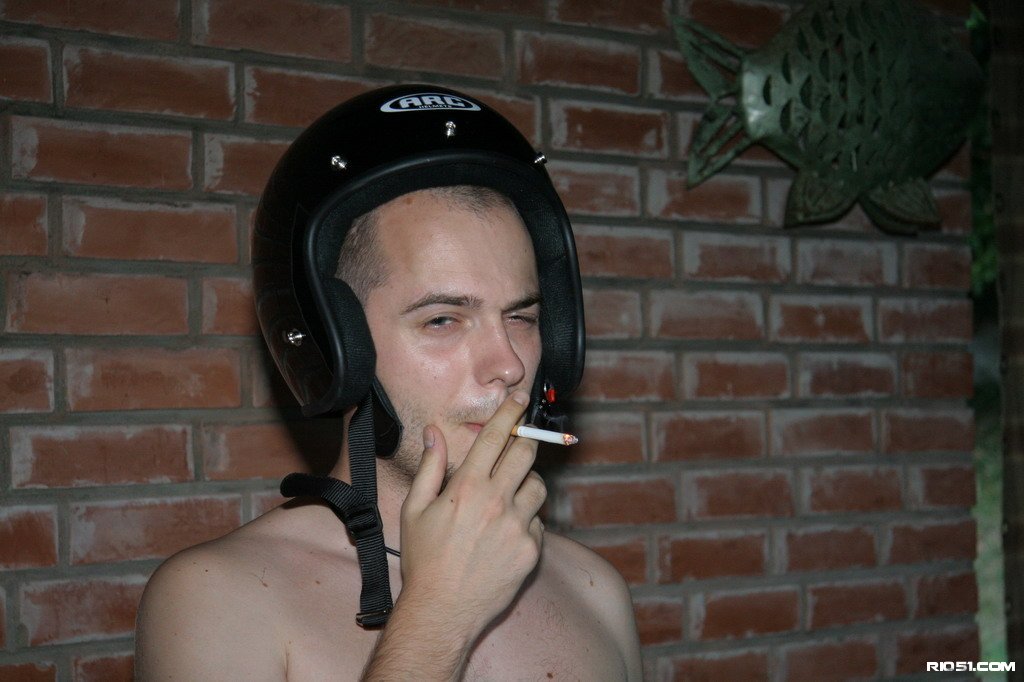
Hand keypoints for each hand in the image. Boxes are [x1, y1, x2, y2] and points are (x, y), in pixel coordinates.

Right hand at [398, 390, 545, 641]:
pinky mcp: (531, 550)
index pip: (496, 437)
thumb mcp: (415, 510)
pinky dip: (527, 521)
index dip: (511, 413)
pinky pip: (538, 523)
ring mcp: (517, 527)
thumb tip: (433, 432)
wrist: (442, 611)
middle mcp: (497, 502)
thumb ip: (430, 467)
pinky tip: (506, 534)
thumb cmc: (424, 560)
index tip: (521, 398)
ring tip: (508, 496)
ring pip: (538, 487)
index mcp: (467, 487)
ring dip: (527, 483)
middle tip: (521, 442)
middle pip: (526, 454)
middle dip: (526, 441)